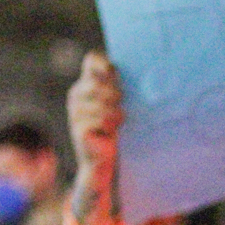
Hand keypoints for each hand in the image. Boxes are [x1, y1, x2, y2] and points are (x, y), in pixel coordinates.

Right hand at [67, 52, 122, 224]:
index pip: (93, 60)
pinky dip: (111, 122)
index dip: (106, 64)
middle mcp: (77, 95)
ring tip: (119, 121)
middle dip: (116, 91)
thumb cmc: (119, 133)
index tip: (118, 76)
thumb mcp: (122, 107)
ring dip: (115, 110)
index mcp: (87, 85)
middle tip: (122, 105)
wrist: (108, 165)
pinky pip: (100, 117)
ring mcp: (75, 112)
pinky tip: (113, 131)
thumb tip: (149, 69)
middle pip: (99, 78)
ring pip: (102, 98)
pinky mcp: (78, 129)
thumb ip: (123, 88)